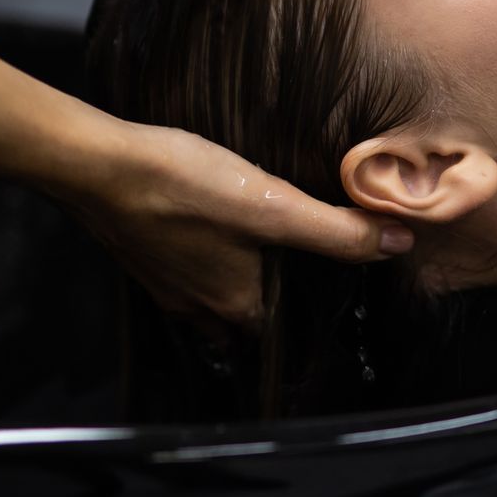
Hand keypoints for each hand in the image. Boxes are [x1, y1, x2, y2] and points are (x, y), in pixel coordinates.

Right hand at [57, 118, 415, 334]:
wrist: (96, 166)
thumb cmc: (184, 188)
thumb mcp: (271, 208)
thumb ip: (335, 231)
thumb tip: (401, 244)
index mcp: (235, 305)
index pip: (279, 330)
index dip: (305, 311)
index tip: (326, 293)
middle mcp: (198, 307)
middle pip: (243, 317)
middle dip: (267, 301)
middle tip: (296, 272)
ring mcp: (163, 283)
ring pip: (210, 295)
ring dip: (232, 281)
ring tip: (258, 251)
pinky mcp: (140, 253)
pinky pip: (181, 268)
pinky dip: (200, 257)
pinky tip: (207, 226)